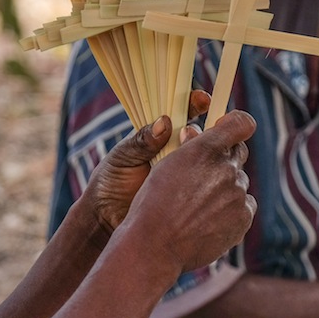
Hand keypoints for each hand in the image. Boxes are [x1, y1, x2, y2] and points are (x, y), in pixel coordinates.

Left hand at [83, 90, 213, 232]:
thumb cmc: (110, 180)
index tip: (202, 100)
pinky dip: (211, 177)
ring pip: (208, 156)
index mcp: (160, 133)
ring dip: (210, 153)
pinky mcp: (191, 192)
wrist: (106, 217)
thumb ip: (142, 141)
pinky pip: (205, 181)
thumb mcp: (123, 157)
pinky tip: (210, 179)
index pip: (183, 111)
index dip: (195, 103)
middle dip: (206, 127)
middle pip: (202, 131)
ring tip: (199, 157)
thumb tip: (164, 123)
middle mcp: (177, 149)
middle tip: (193, 133)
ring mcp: (187, 171)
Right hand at [119, 109, 257, 272]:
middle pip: (238, 154)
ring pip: (239, 182)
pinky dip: (231, 210)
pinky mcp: (244, 218)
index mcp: (206, 149)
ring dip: (225, 188)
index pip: (241, 124)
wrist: (155, 245)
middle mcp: (226, 168)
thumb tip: (196, 132)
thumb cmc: (153, 203)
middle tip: (203, 174)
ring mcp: (238, 194)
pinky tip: (208, 220)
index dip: (237, 124)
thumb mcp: (166, 164)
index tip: (229, 128)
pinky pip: (244, 206)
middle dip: (224, 158)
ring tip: (198, 206)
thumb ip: (189, 146)